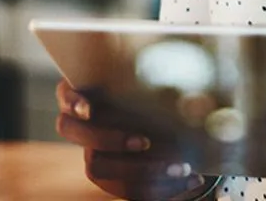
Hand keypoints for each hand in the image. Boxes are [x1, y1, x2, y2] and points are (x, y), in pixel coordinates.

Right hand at [56, 80, 214, 200]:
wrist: (168, 115)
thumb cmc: (157, 83)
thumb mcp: (160, 75)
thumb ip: (166, 75)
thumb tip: (199, 101)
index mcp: (87, 91)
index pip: (66, 95)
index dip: (73, 102)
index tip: (88, 108)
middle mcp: (83, 124)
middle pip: (73, 134)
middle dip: (108, 139)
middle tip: (145, 141)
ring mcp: (93, 152)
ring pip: (98, 168)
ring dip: (141, 171)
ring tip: (180, 166)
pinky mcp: (112, 177)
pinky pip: (124, 190)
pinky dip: (158, 188)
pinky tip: (191, 179)